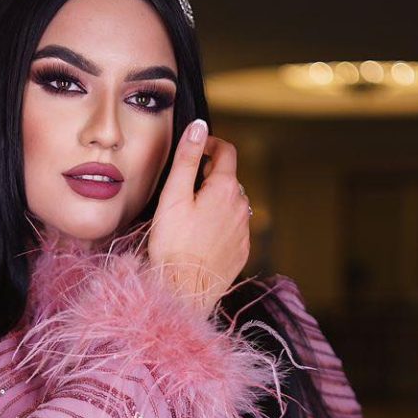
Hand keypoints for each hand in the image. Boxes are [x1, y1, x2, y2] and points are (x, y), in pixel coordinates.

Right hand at [147, 119, 250, 312]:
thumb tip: (199, 127)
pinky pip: (234, 228)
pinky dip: (220, 224)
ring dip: (217, 201)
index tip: (197, 150)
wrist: (185, 290)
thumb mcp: (174, 195)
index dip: (211, 144)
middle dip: (211, 176)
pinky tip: (201, 236)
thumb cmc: (174, 244)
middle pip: (230, 178)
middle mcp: (241, 206)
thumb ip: (187, 158)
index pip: (227, 152)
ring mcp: (244, 230)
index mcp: (225, 188)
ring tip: (192, 215)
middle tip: (186, 187)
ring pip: (233, 204)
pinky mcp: (241, 251)